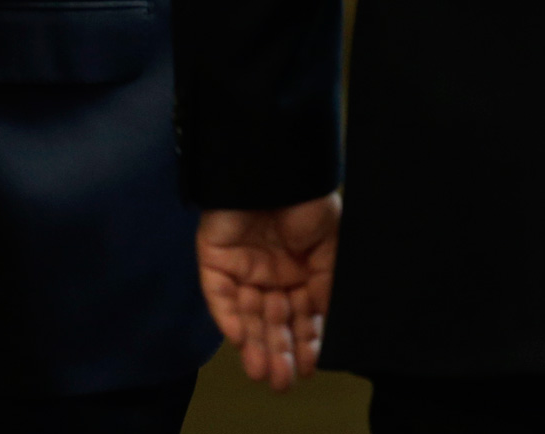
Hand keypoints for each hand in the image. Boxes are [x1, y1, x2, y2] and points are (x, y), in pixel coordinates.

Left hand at [197, 196, 339, 390]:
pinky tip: (241, 338)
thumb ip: (325, 281)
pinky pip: (219, 296)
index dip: (306, 341)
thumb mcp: (329, 242)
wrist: (275, 165)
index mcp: (300, 272)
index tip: (310, 366)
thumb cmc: (307, 199)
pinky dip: (229, 317)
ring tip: (263, 371)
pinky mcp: (215, 261)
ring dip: (255, 344)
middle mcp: (271, 275)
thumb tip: (324, 319)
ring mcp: (242, 269)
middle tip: (283, 380)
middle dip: (278, 351)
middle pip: (273, 322)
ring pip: (247, 316)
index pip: (301, 315)